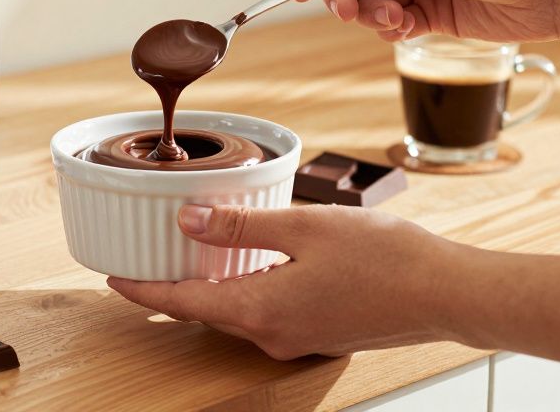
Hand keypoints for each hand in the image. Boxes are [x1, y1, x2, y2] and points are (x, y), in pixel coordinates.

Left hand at [106, 204, 459, 359]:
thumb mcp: (305, 227)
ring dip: (211, 286)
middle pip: (205, 310)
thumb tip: (187, 221)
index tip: (112, 279)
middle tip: (147, 258)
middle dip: (172, 287)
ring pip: (237, 311)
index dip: (143, 290)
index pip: (181, 303)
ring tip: (192, 253)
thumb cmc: (386, 259)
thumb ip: (242, 226)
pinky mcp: (318, 332)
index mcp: (260, 310)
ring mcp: (297, 338)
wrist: (446, 293)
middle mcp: (272, 334)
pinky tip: (252, 263)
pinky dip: (246, 289)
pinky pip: (266, 311)